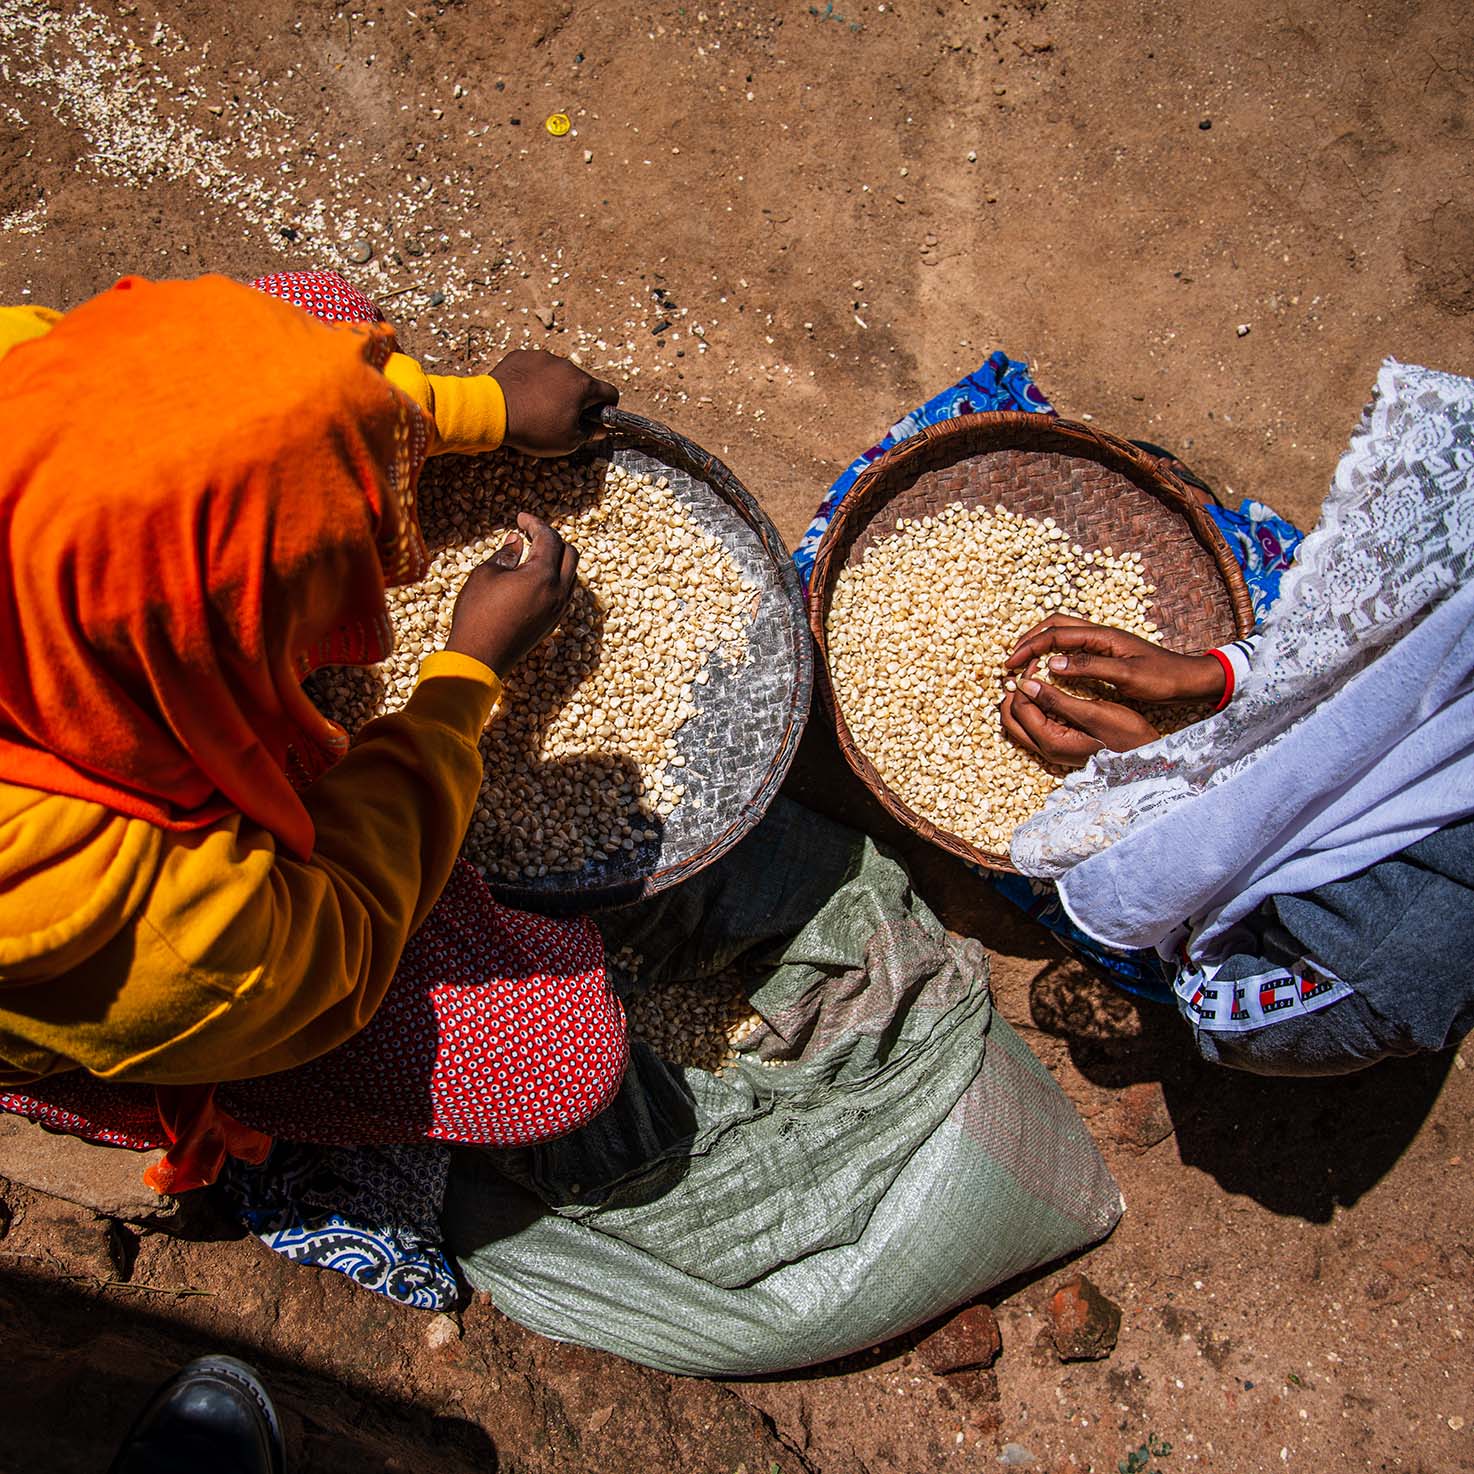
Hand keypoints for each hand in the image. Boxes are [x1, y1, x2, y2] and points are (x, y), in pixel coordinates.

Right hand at [447, 513, 577, 673]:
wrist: (479, 657)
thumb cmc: (477, 613)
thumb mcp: (486, 574)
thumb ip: (506, 554)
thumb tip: (517, 541)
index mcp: (543, 576)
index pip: (550, 539)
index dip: (535, 523)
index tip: (520, 518)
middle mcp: (558, 592)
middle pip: (569, 553)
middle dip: (551, 539)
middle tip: (529, 533)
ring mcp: (559, 610)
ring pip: (570, 574)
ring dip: (556, 559)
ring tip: (532, 553)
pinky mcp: (553, 623)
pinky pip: (564, 593)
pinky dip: (555, 578)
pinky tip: (534, 577)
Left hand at [491, 349, 618, 456]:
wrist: (493, 412)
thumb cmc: (533, 428)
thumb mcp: (568, 442)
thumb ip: (589, 434)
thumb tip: (599, 429)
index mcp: (583, 385)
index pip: (610, 393)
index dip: (606, 408)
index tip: (596, 418)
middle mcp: (566, 366)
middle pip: (582, 383)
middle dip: (577, 398)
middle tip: (561, 417)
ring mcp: (543, 358)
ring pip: (558, 374)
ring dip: (555, 387)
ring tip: (537, 406)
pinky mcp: (522, 356)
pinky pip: (535, 367)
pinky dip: (534, 379)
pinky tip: (524, 395)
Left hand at [999, 678, 1160, 768]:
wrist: (1143, 759)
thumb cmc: (1125, 736)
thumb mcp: (1093, 713)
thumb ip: (1057, 700)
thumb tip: (1027, 684)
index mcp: (1050, 741)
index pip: (1020, 707)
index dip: (1024, 681)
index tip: (1037, 661)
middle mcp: (1044, 749)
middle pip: (1011, 718)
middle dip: (1014, 692)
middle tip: (1028, 669)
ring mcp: (1050, 750)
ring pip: (1019, 723)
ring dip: (1020, 700)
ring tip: (1034, 677)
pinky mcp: (1058, 746)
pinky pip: (1032, 726)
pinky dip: (1031, 708)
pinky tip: (1045, 692)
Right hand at [1005, 615, 1223, 704]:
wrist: (1190, 680)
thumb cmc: (1163, 678)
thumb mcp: (1126, 676)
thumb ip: (1089, 668)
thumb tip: (1052, 663)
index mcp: (1102, 635)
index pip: (1055, 634)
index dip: (1029, 648)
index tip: (1010, 665)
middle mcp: (1100, 634)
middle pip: (1054, 626)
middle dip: (1028, 640)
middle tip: (1010, 661)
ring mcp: (1103, 643)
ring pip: (1061, 635)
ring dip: (1039, 646)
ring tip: (1023, 664)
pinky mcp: (1106, 654)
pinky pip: (1071, 648)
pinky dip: (1053, 655)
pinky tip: (1049, 670)